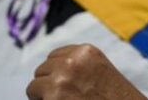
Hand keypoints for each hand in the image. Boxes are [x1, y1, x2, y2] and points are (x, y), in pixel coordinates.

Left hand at [25, 44, 146, 99]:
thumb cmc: (114, 97)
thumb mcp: (99, 70)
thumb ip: (79, 65)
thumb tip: (51, 70)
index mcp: (86, 52)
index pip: (55, 56)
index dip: (57, 72)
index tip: (66, 84)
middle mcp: (72, 61)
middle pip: (42, 69)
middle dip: (48, 83)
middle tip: (64, 97)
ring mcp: (61, 78)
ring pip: (33, 85)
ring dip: (42, 95)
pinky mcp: (53, 96)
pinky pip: (33, 97)